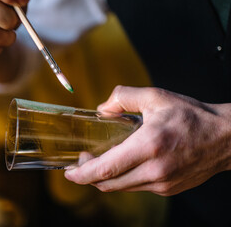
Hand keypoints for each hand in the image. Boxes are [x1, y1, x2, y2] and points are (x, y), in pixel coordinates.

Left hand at [65, 86, 230, 195]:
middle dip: (89, 176)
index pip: (106, 169)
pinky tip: (124, 165)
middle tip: (81, 163)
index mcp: (149, 146)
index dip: (82, 174)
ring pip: (122, 188)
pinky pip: (136, 187)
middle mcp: (155, 169)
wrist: (225, 138)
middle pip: (109, 184)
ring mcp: (162, 183)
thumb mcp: (156, 97)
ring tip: (102, 161)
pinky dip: (124, 179)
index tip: (69, 172)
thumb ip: (123, 97)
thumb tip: (101, 109)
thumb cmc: (192, 117)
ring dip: (106, 178)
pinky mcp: (167, 188)